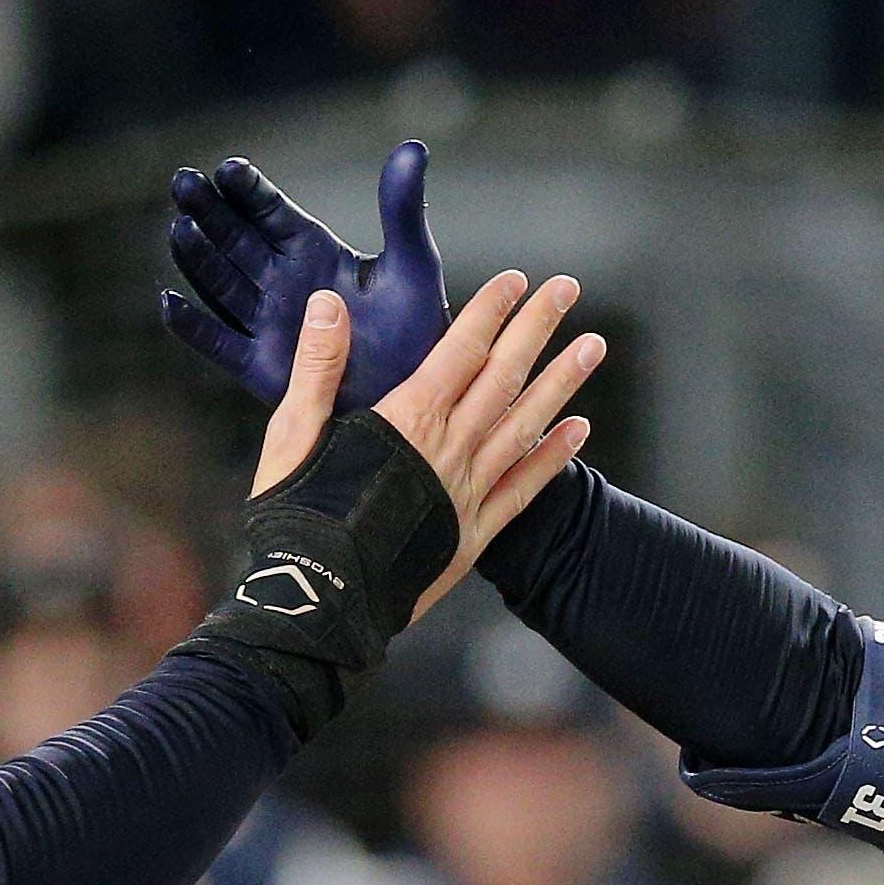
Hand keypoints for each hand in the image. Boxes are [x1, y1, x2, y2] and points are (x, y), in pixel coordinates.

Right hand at [163, 140, 446, 412]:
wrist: (415, 394)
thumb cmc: (418, 328)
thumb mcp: (413, 264)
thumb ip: (402, 210)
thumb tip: (412, 148)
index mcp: (312, 250)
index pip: (271, 212)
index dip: (250, 191)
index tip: (229, 168)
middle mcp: (282, 281)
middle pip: (235, 240)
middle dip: (209, 212)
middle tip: (183, 181)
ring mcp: (268, 322)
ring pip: (222, 284)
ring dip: (199, 258)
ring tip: (180, 229)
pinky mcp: (260, 365)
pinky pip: (219, 343)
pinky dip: (193, 326)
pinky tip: (169, 302)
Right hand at [250, 268, 602, 623]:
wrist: (316, 603)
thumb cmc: (295, 520)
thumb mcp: (291, 435)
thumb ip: (318, 367)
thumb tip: (329, 305)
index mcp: (406, 421)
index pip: (460, 351)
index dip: (490, 312)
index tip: (517, 281)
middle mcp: (448, 451)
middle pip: (503, 377)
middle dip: (537, 329)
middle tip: (567, 290)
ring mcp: (467, 493)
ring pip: (525, 426)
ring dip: (561, 384)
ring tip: (592, 348)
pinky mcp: (474, 534)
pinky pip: (524, 489)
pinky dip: (554, 458)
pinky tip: (578, 432)